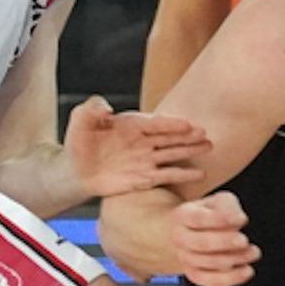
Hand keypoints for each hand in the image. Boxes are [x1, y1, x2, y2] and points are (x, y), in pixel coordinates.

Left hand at [65, 96, 211, 196]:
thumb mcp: (80, 120)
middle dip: (188, 135)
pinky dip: (183, 175)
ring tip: (209, 148)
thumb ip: (91, 110)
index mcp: (131, 124)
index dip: (171, 124)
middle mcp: (143, 141)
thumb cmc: (78, 143)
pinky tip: (199, 174)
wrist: (75, 171)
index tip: (188, 124)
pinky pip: (167, 176)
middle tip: (205, 134)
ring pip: (173, 154)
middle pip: (170, 136)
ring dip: (190, 151)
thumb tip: (106, 107)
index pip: (156, 123)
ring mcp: (146, 159)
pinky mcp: (145, 178)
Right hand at [170, 191, 259, 285]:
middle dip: (226, 243)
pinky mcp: (195, 275)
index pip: (199, 218)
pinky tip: (246, 270)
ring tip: (253, 252)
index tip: (243, 219)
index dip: (222, 220)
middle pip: (201, 243)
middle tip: (244, 240)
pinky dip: (231, 279)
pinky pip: (211, 281)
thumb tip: (237, 220)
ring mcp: (185, 258)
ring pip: (208, 263)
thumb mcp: (219, 201)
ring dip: (234, 259)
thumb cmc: (210, 214)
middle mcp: (180, 238)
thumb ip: (227, 207)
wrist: (191, 231)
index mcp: (183, 215)